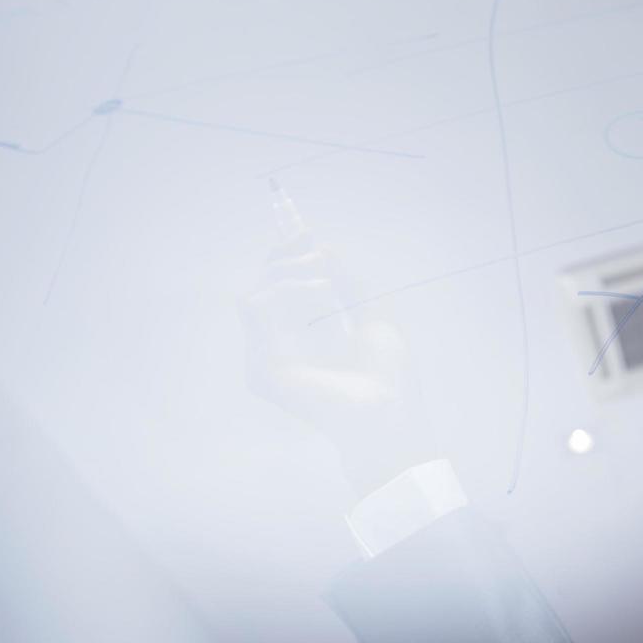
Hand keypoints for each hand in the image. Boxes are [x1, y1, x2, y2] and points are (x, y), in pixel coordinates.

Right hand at [238, 227, 438, 494]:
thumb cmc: (388, 373)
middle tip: (311, 245)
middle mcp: (279, 348)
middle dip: (285, 258)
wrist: (389, 411)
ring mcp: (265, 360)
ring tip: (326, 282)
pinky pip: (256, 309)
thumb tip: (323, 247)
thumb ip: (347, 281)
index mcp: (303, 337)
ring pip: (254, 294)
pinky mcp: (260, 369)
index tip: (304, 231)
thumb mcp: (372, 314)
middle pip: (260, 287)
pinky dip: (288, 290)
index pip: (279, 290)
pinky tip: (322, 292)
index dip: (287, 258)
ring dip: (291, 274)